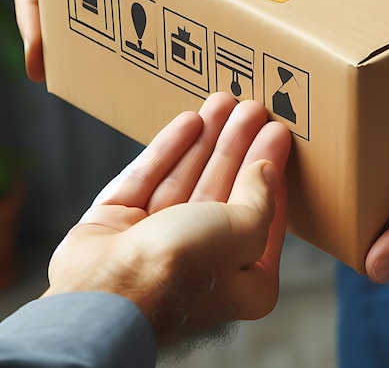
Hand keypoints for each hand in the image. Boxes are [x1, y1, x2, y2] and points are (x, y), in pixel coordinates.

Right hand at [43, 93, 291, 345]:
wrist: (104, 293)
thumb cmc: (181, 272)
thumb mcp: (241, 232)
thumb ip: (259, 199)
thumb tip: (266, 170)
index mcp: (239, 279)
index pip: (262, 213)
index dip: (270, 168)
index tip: (278, 134)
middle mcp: (200, 260)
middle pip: (224, 189)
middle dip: (238, 145)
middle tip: (251, 109)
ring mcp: (156, 241)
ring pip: (188, 178)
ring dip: (207, 138)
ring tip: (223, 102)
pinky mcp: (121, 222)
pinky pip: (151, 178)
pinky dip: (170, 149)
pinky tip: (189, 121)